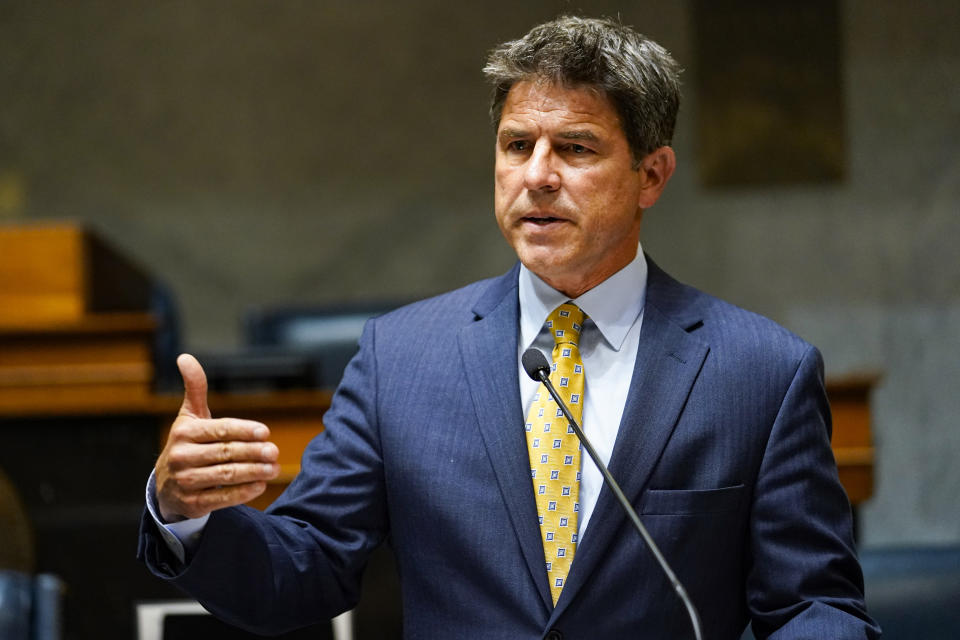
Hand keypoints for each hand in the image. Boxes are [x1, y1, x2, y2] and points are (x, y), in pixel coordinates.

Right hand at [154, 354, 279, 521]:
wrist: (165, 486)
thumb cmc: (187, 443)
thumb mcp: (189, 416)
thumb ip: (195, 388)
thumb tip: (185, 357)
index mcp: (184, 432)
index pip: (219, 430)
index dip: (243, 431)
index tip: (266, 432)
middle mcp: (181, 457)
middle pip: (225, 453)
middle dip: (253, 452)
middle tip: (275, 451)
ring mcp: (185, 482)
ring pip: (225, 476)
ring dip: (253, 472)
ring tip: (274, 468)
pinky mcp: (191, 504)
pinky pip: (220, 498)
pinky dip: (242, 492)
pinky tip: (261, 485)